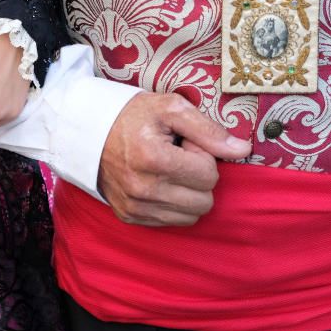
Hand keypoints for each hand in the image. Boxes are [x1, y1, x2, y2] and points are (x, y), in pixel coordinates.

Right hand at [99, 92, 251, 226]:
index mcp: (153, 159)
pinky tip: (157, 181)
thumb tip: (242, 150)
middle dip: (198, 177)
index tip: (182, 142)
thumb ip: (209, 130)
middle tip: (176, 156)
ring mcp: (135, 206)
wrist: (88, 133)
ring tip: (167, 169)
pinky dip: (172, 204)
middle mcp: (143, 188)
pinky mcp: (130, 216)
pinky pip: (171, 222)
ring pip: (191, 216)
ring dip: (187, 193)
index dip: (201, 155)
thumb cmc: (133, 116)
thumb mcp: (171, 108)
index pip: (209, 176)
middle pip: (204, 201)